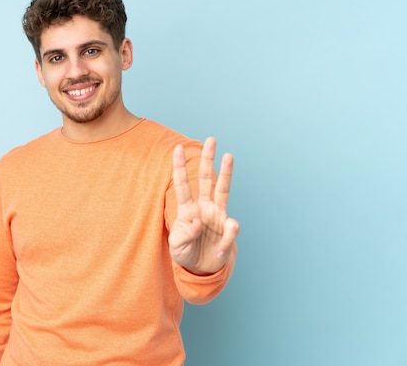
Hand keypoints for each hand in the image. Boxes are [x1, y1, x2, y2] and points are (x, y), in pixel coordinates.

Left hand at [169, 137, 238, 274]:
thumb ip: (184, 234)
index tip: (175, 148)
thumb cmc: (185, 253)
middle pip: (206, 178)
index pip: (182, 185)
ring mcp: (218, 215)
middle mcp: (204, 206)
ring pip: (223, 189)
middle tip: (211, 139)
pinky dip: (225, 241)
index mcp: (187, 209)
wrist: (202, 269)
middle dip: (208, 159)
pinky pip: (231, 229)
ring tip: (229, 155)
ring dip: (226, 172)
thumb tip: (198, 221)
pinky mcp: (228, 229)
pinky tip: (218, 252)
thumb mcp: (176, 246)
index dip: (178, 167)